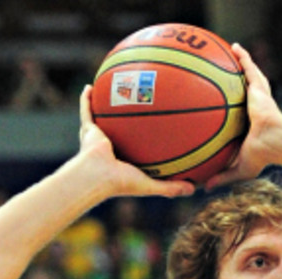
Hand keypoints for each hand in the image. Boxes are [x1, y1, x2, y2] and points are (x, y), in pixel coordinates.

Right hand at [76, 87, 195, 198]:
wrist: (98, 176)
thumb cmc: (122, 183)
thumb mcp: (151, 185)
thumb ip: (171, 187)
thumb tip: (195, 189)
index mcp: (122, 160)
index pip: (133, 149)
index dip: (140, 141)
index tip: (152, 130)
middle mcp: (108, 148)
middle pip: (117, 130)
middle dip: (124, 121)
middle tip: (134, 106)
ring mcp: (96, 137)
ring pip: (100, 117)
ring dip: (104, 106)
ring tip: (112, 92)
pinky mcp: (88, 129)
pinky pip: (86, 110)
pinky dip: (86, 99)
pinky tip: (90, 86)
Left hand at [206, 42, 281, 190]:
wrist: (275, 141)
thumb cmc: (262, 156)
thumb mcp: (239, 168)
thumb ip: (222, 175)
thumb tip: (204, 188)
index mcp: (248, 125)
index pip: (237, 116)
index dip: (229, 110)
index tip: (219, 107)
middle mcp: (253, 109)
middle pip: (242, 92)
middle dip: (234, 82)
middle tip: (222, 74)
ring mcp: (257, 97)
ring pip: (248, 77)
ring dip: (240, 64)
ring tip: (230, 52)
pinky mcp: (260, 88)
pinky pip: (250, 68)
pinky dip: (243, 57)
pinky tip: (234, 46)